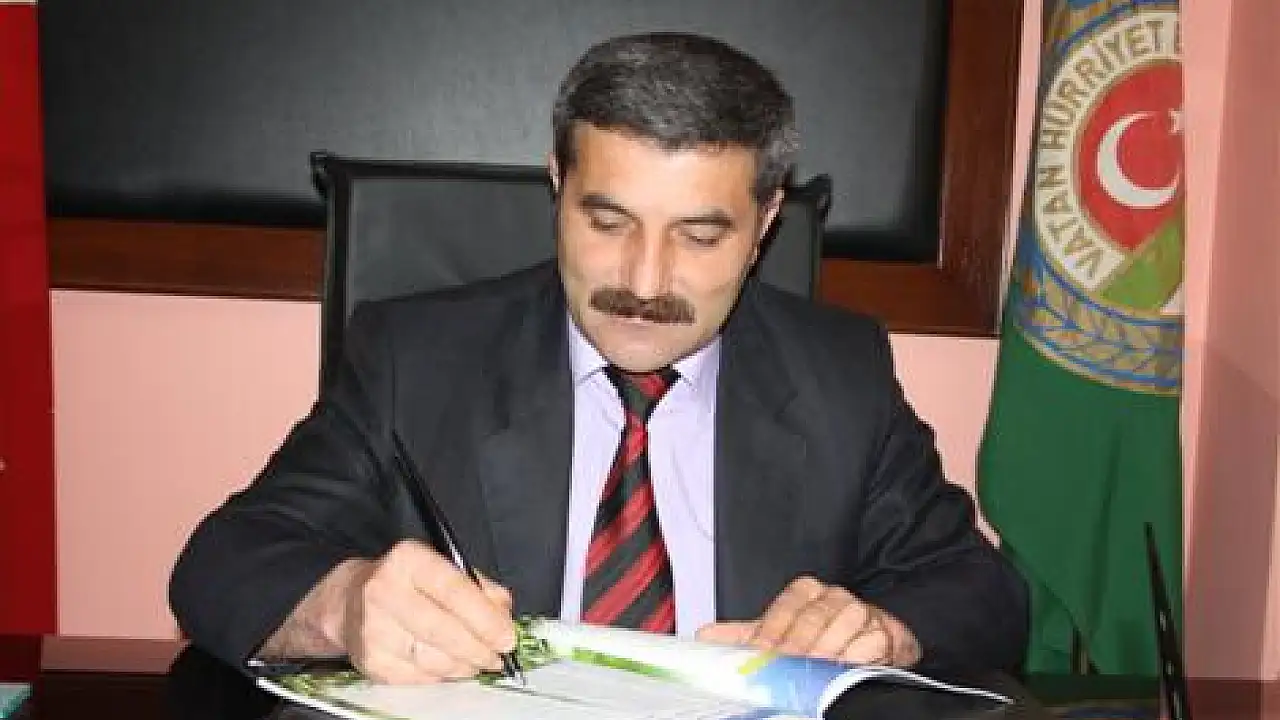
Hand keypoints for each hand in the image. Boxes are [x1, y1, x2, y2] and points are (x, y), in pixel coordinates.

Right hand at [342, 540, 515, 682]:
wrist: (350, 599)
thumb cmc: (405, 582)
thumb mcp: (442, 568)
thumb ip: (479, 588)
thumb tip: (504, 616)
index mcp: (408, 560)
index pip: (455, 591)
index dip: (486, 619)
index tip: (507, 637)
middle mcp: (384, 591)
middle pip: (444, 630)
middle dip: (480, 649)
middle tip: (498, 656)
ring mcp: (373, 629)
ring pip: (433, 659)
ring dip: (464, 666)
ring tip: (478, 662)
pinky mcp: (370, 660)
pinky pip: (418, 677)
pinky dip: (442, 676)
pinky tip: (450, 667)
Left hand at [696, 576, 919, 666]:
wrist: (870, 642)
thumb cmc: (819, 637)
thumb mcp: (779, 633)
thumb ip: (744, 636)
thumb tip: (704, 638)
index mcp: (803, 592)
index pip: (783, 609)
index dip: (770, 634)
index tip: (761, 654)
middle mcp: (832, 596)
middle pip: (812, 619)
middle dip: (797, 647)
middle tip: (785, 668)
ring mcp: (861, 611)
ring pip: (844, 626)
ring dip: (827, 652)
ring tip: (812, 672)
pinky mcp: (885, 630)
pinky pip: (872, 642)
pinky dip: (858, 657)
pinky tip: (846, 668)